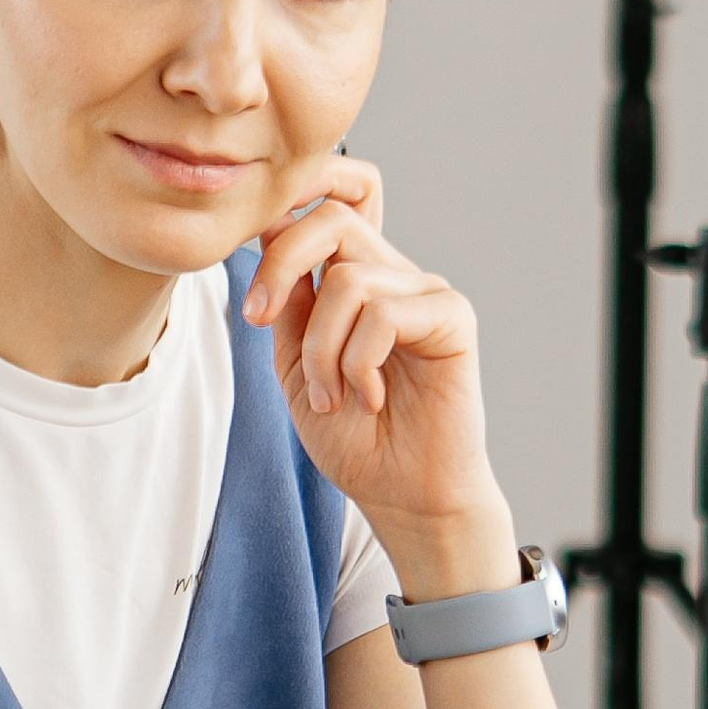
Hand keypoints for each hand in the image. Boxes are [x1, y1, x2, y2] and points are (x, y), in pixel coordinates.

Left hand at [242, 159, 501, 575]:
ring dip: (322, 348)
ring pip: (347, 280)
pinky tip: (371, 398)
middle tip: (261, 322)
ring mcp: (426, 292)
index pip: (320, 213)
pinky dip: (360, 363)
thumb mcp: (298, 368)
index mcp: (358, 279)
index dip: (277, 233)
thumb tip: (269, 243)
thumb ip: (287, 308)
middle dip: (281, 266)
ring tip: (333, 396)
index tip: (254, 310)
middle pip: (333, 220)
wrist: (403, 495)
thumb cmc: (357, 439)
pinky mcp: (453, 317)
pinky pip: (384, 314)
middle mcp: (395, 274)